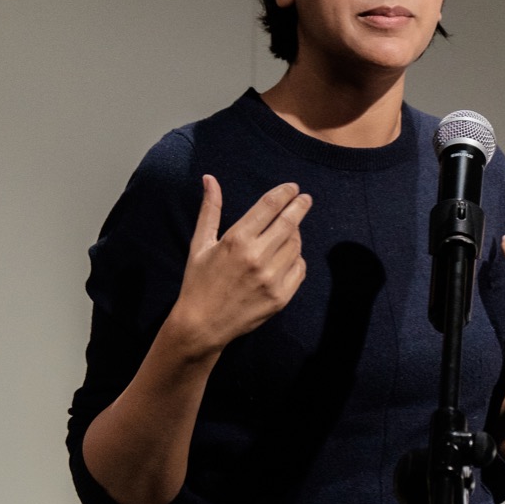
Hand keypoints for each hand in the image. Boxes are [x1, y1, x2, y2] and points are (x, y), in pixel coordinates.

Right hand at [172, 175, 311, 356]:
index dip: (284, 193)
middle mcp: (257, 257)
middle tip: (305, 199)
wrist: (202, 324)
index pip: (269, 206)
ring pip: (296, 245)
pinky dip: (297, 258)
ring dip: (296, 234)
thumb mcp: (200, 244)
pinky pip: (299, 269)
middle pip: (289, 223)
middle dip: (300, 206)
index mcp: (237, 240)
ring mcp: (271, 279)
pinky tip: (289, 255)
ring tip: (290, 230)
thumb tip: (210, 179)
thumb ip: (210, 209)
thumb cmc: (199, 281)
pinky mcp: (280, 297)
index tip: (293, 187)